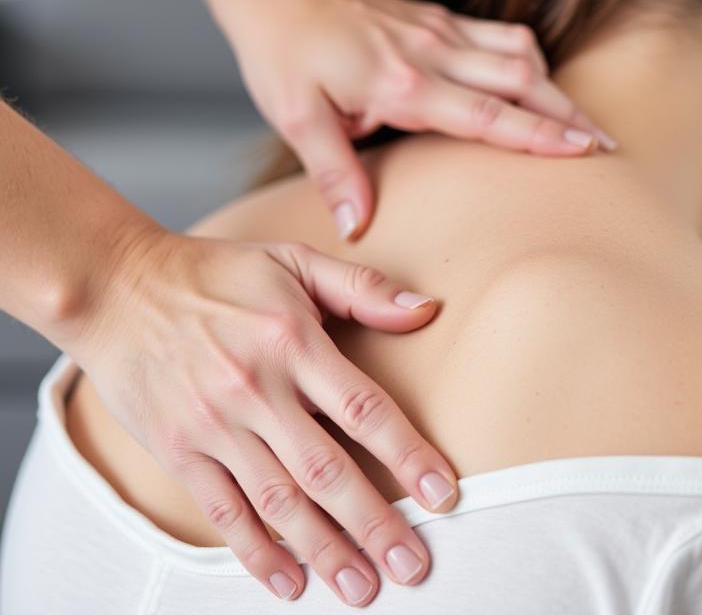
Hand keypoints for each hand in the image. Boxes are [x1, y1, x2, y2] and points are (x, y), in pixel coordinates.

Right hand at [61, 221, 457, 605]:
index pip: (364, 410)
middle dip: (375, 525)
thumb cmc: (217, 272)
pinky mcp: (179, 451)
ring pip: (279, 504)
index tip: (443, 494)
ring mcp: (214, 426)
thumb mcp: (294, 259)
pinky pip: (223, 513)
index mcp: (293, 342)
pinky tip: (289, 583)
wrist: (118, 288)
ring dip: (325, 552)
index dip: (408, 456)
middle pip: (327, 472)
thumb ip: (363, 287)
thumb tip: (427, 308)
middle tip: (413, 567)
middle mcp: (256, 390)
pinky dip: (257, 553)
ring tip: (363, 590)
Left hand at [216, 0, 615, 238]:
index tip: (586, 149)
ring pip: (519, 51)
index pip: (489, 114)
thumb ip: (335, 174)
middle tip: (608, 144)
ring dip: (555, 86)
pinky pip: (497, 34)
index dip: (541, 134)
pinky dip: (527, 59)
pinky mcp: (435, 16)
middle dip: (569, 113)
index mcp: (402, 84)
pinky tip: (534, 80)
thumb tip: (359, 228)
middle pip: (522, 80)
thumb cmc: (281, 52)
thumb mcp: (297, 118)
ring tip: (583, 120)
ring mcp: (438, 28)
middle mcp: (432, 52)